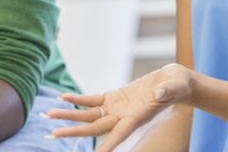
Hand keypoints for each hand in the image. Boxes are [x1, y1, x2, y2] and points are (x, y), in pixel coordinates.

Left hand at [46, 63, 195, 151]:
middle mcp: (124, 117)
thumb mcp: (175, 86)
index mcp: (138, 117)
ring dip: (69, 116)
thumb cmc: (179, 84)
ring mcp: (117, 108)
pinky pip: (92, 100)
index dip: (107, 145)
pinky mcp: (115, 97)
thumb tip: (159, 92)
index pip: (119, 134)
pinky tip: (63, 98)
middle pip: (94, 127)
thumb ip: (167, 91)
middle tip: (52, 134)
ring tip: (48, 115)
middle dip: (73, 130)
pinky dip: (78, 100)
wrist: (175, 81)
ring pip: (89, 115)